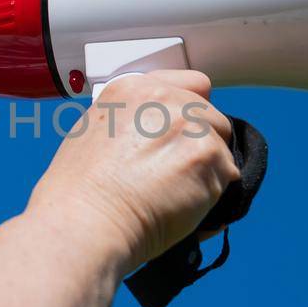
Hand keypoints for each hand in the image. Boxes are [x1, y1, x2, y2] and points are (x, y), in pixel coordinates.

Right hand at [27, 70, 240, 273]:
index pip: (191, 85)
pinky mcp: (207, 154)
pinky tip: (183, 206)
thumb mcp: (92, 134)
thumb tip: (156, 138)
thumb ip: (130, 122)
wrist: (84, 222)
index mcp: (132, 89)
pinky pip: (229, 175)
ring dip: (208, 171)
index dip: (192, 113)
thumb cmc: (78, 194)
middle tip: (176, 174)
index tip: (183, 135)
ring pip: (222, 146)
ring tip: (175, 194)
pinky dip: (214, 195)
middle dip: (201, 143)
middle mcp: (163, 98)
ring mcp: (188, 124)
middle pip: (211, 116)